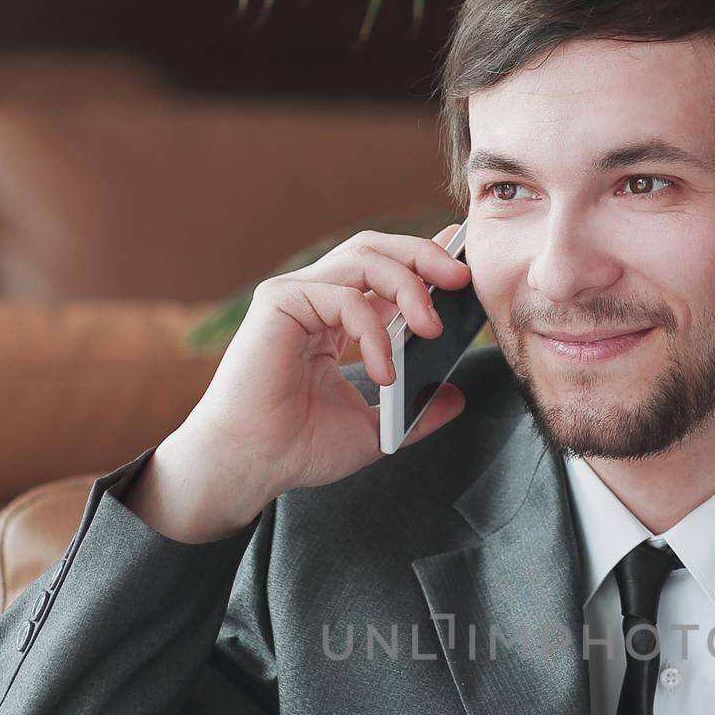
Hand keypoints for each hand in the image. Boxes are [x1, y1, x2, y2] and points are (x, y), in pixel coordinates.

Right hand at [180, 223, 474, 503]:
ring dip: (409, 287)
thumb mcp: (375, 429)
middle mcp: (314, 298)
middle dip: (424, 256)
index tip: (462, 262)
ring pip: (364, 258)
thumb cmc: (298, 448)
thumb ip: (415, 410)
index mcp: (335, 319)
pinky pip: (344, 297)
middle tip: (462, 278)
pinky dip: (373, 331)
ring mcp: (295, 295)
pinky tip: (383, 371)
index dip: (423, 258)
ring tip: (432, 328)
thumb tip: (455, 396)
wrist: (252, 466)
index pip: (383, 271)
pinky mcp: (279, 302)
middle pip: (376, 249)